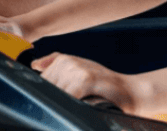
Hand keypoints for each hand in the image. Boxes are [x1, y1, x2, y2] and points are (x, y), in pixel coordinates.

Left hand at [31, 53, 147, 114]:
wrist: (131, 91)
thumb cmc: (106, 84)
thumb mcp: (82, 70)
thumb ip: (57, 64)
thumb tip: (35, 65)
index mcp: (64, 60)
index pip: (40, 82)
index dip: (43, 94)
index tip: (52, 102)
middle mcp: (68, 62)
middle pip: (45, 88)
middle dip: (51, 100)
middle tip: (70, 103)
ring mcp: (76, 69)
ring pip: (54, 93)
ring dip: (60, 103)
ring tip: (78, 104)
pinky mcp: (85, 79)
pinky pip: (66, 96)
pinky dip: (68, 105)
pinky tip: (79, 106)